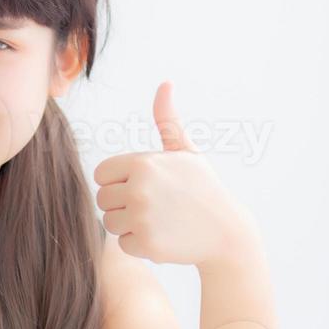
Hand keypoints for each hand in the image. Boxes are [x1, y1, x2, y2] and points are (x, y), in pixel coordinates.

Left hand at [93, 81, 255, 268]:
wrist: (226, 232)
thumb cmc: (203, 188)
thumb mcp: (186, 153)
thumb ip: (168, 121)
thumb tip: (165, 84)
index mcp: (143, 163)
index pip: (101, 174)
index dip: (118, 181)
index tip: (142, 185)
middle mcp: (139, 188)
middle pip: (103, 199)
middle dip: (123, 204)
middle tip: (154, 206)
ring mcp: (142, 217)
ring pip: (109, 222)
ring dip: (129, 225)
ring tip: (158, 220)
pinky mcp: (146, 243)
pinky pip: (123, 243)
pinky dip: (139, 244)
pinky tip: (163, 236)